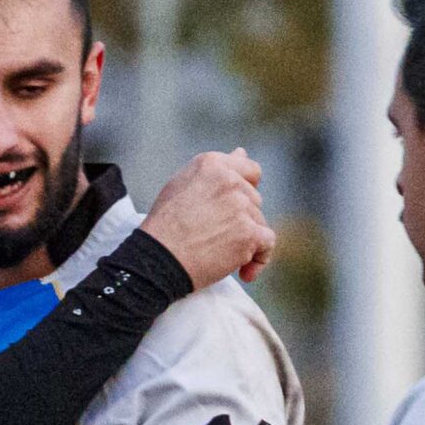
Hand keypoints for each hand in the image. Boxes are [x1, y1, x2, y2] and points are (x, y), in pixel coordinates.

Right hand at [140, 149, 276, 287]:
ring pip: (259, 222)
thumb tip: (242, 152)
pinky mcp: (249, 233)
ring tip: (221, 255)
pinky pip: (267, 244)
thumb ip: (215, 171)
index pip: (249, 170)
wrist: (158, 258)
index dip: (245, 189)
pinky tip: (244, 271)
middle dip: (241, 218)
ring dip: (246, 240)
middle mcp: (230, 181)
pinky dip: (258, 260)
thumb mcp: (182, 185)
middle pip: (254, 200)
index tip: (234, 207)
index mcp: (212, 164)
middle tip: (215, 236)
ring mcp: (241, 206)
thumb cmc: (164, 225)